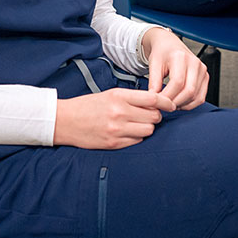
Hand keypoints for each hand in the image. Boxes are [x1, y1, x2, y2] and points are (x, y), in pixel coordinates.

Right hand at [54, 88, 174, 148]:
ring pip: (148, 130)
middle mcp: (120, 112)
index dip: (165, 102)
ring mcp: (118, 129)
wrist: (66, 121)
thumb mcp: (108, 94)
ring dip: (147, 127)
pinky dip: (137, 137)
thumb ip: (130, 98)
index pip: (152, 98)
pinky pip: (138, 141)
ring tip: (137, 124)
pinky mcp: (115, 143)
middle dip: (155, 116)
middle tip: (148, 115)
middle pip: (154, 116)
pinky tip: (129, 132)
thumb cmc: (87, 105)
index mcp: (119, 96)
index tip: (171, 105)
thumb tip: (154, 103)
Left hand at [143, 28, 207, 109]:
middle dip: (175, 102)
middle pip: (189, 91)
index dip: (168, 95)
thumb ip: (154, 82)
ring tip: (170, 104)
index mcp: (181, 57)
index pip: (177, 82)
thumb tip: (154, 99)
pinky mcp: (205, 77)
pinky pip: (201, 97)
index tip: (159, 102)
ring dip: (183, 105)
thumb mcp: (153, 64)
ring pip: (196, 96)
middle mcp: (194, 63)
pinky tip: (179, 103)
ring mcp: (202, 70)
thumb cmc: (162, 52)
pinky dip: (190, 104)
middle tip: (164, 106)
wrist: (169, 44)